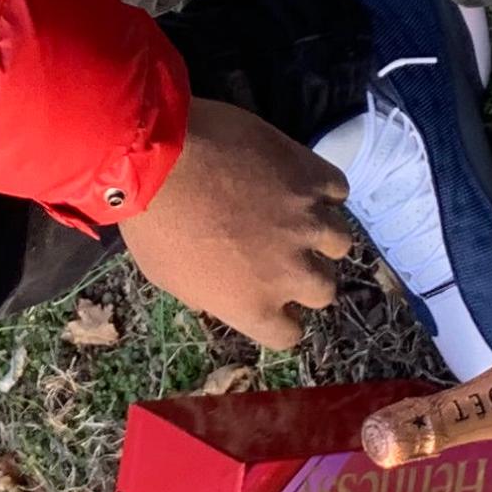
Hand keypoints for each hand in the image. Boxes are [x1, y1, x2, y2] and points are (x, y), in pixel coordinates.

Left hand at [114, 99, 351, 349]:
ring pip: (339, 243)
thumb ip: (205, 294)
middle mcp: (290, 272)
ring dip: (319, 234)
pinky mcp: (312, 177)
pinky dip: (323, 189)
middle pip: (323, 290)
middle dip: (304, 275)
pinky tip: (300, 183)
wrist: (159, 156)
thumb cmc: (151, 222)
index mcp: (252, 306)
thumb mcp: (166, 276)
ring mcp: (307, 223)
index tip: (274, 302)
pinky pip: (338, 190)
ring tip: (295, 218)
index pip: (288, 335)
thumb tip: (218, 299)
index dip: (281, 318)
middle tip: (283, 255)